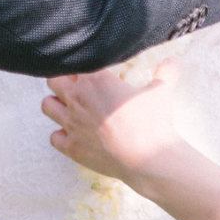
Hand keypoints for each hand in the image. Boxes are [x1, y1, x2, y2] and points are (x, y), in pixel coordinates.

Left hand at [41, 60, 185, 184]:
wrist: (149, 159)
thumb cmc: (153, 122)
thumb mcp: (161, 91)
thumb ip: (165, 73)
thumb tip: (173, 60)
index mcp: (94, 78)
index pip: (74, 62)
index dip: (80, 65)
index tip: (89, 71)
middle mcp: (77, 98)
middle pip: (53, 79)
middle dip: (62, 81)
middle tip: (78, 87)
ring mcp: (71, 123)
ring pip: (47, 105)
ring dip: (56, 105)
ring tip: (71, 108)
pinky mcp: (72, 147)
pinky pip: (54, 137)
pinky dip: (61, 136)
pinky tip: (75, 135)